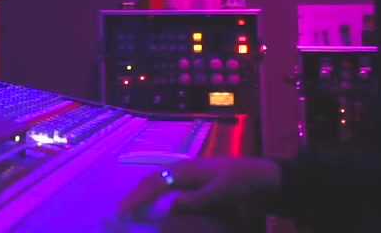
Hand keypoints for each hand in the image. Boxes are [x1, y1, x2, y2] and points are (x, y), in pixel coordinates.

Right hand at [118, 157, 280, 215]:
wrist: (262, 177)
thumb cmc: (241, 183)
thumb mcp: (220, 192)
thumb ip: (196, 200)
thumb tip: (170, 205)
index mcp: (185, 170)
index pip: (154, 184)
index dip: (137, 198)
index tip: (122, 211)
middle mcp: (182, 169)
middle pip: (152, 180)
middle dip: (134, 194)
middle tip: (119, 211)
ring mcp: (188, 173)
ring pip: (158, 181)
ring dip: (143, 193)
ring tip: (131, 206)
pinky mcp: (194, 180)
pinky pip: (167, 184)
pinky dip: (155, 192)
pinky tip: (155, 202)